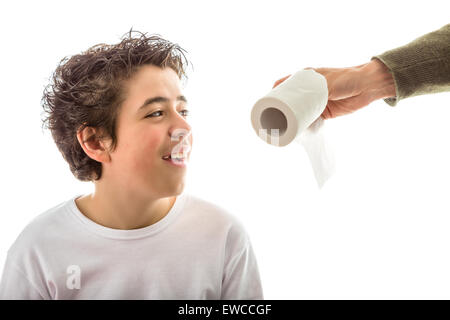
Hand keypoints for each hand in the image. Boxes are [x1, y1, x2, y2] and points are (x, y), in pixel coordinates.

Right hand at [273, 59, 395, 118]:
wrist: (367, 86)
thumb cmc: (347, 78)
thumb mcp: (327, 82)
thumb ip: (315, 91)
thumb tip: (301, 103)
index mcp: (306, 77)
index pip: (284, 83)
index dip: (274, 92)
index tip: (267, 101)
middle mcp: (308, 89)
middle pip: (289, 98)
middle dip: (280, 107)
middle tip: (271, 117)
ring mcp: (315, 101)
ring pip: (298, 110)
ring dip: (290, 117)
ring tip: (280, 125)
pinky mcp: (323, 112)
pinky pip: (309, 119)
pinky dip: (303, 124)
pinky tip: (296, 129)